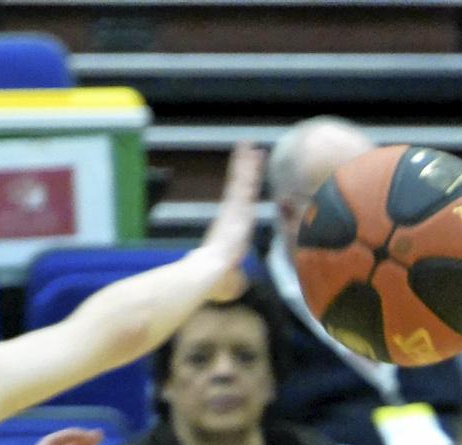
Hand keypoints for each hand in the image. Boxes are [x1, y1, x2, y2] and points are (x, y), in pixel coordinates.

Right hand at [198, 144, 264, 301]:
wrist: (207, 273)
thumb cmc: (215, 281)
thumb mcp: (231, 280)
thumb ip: (236, 279)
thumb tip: (237, 282)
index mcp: (230, 230)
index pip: (239, 205)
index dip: (243, 189)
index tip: (246, 176)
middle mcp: (231, 216)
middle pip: (240, 187)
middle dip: (243, 168)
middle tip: (248, 148)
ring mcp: (234, 210)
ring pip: (243, 181)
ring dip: (247, 162)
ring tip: (250, 144)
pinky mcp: (237, 208)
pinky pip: (246, 183)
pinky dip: (249, 167)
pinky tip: (254, 153)